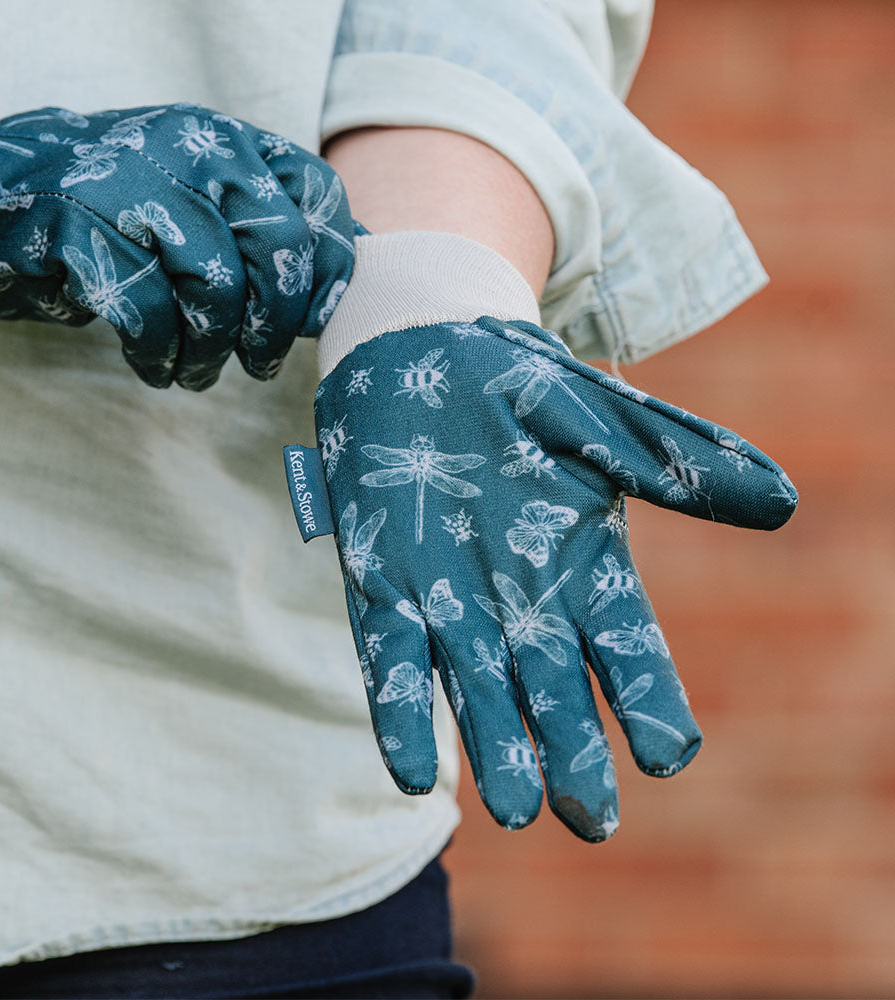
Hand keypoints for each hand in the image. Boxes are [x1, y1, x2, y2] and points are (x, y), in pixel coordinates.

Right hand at [0, 103, 354, 387]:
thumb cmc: (119, 218)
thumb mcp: (200, 204)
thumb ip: (263, 233)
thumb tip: (339, 290)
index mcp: (229, 141)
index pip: (316, 197)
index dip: (328, 268)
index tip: (312, 318)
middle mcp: (191, 150)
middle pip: (277, 247)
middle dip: (278, 323)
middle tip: (261, 363)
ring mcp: (132, 181)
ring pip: (218, 286)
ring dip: (213, 350)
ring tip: (195, 372)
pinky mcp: (80, 225)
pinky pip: (151, 314)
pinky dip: (160, 355)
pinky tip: (155, 366)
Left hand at [313, 240, 796, 839]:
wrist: (423, 346)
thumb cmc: (519, 384)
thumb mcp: (601, 416)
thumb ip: (676, 460)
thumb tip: (783, 504)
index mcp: (585, 566)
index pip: (630, 649)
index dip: (649, 701)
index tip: (667, 755)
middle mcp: (521, 599)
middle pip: (556, 690)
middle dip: (574, 752)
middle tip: (591, 818)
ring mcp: (449, 598)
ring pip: (478, 688)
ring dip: (495, 745)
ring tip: (516, 809)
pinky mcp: (380, 583)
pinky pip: (391, 657)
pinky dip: (402, 710)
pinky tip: (410, 768)